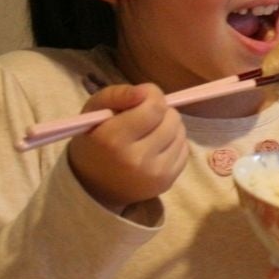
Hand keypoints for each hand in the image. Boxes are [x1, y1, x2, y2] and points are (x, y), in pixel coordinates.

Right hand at [65, 83, 187, 211]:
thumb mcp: (94, 111)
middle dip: (161, 111)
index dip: (152, 95)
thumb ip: (117, 94)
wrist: (94, 186)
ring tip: (151, 131)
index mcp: (113, 138)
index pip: (155, 107)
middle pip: (171, 119)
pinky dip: (174, 143)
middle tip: (145, 117)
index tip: (142, 98)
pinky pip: (184, 149)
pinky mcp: (167, 182)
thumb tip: (145, 91)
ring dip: (169, 126)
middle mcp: (136, 158)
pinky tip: (157, 146)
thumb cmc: (94, 142)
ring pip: (181, 133)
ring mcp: (154, 173)